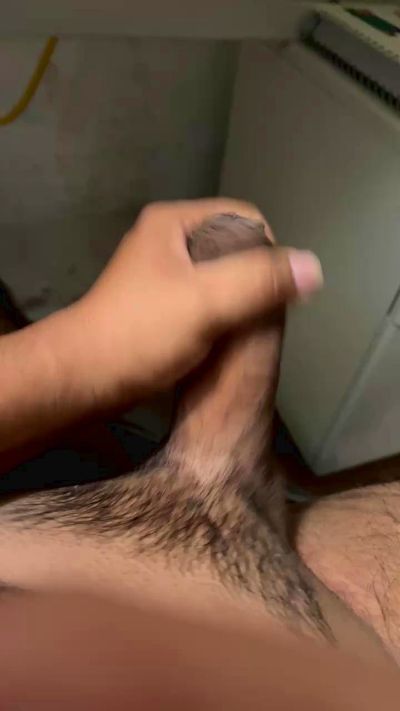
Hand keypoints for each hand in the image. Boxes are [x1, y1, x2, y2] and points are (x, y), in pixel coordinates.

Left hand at [67, 199, 321, 409]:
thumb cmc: (140, 334)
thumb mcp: (206, 302)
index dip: (268, 252)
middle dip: (254, 278)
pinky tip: (224, 339)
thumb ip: (260, 281)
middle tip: (261, 315)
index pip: (245, 217)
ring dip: (238, 300)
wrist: (81, 378)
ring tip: (244, 329)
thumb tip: (314, 267)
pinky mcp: (158, 303)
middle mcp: (166, 239)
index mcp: (173, 222)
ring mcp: (160, 272)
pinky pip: (205, 299)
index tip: (272, 291)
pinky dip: (220, 315)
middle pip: (234, 247)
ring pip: (220, 276)